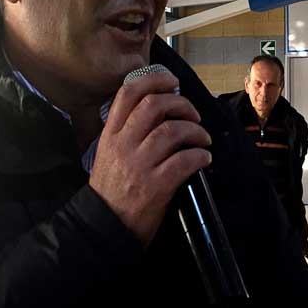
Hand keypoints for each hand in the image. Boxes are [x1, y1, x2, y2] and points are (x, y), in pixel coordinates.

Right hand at [90, 69, 211, 246]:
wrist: (103, 227)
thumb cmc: (110, 190)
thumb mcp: (106, 154)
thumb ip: (125, 132)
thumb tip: (157, 111)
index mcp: (110, 134)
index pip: (128, 93)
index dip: (154, 80)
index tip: (171, 82)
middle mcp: (122, 144)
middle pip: (154, 105)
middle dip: (181, 103)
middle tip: (193, 114)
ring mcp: (139, 164)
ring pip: (173, 131)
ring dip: (196, 131)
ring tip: (203, 138)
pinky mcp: (156, 185)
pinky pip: (185, 160)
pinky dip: (200, 156)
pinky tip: (204, 158)